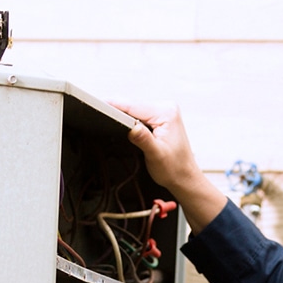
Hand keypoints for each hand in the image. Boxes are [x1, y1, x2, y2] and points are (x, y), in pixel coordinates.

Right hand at [109, 101, 228, 232]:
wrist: (185, 178)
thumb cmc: (175, 169)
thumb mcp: (156, 155)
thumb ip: (143, 139)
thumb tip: (131, 127)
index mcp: (167, 113)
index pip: (133, 106)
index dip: (113, 106)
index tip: (97, 105)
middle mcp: (167, 108)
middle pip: (133, 106)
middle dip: (118, 113)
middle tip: (100, 118)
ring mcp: (164, 112)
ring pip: (135, 110)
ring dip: (124, 118)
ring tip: (110, 123)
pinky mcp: (161, 119)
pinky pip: (140, 116)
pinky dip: (131, 122)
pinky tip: (124, 128)